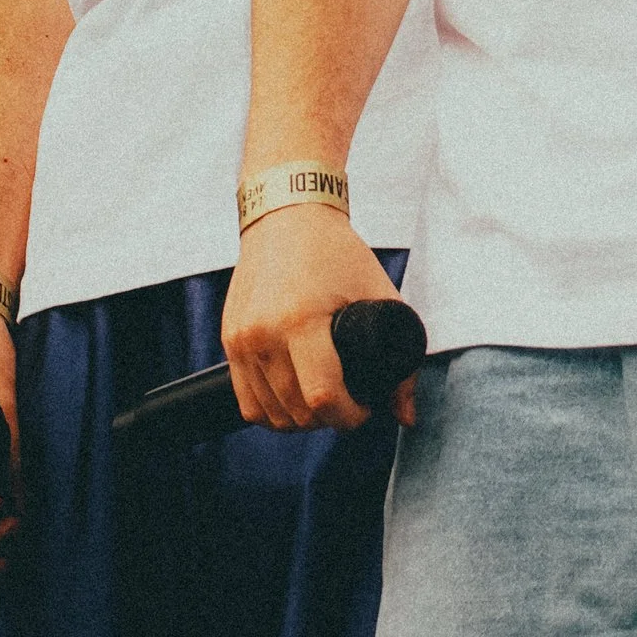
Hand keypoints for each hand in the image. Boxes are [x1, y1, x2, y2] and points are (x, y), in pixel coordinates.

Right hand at [223, 208, 409, 433]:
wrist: (286, 216)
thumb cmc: (337, 253)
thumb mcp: (379, 294)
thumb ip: (402, 358)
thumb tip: (406, 416)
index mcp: (301, 319)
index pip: (322, 398)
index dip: (350, 416)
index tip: (365, 407)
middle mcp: (264, 333)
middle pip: (296, 412)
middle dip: (329, 420)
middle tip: (349, 404)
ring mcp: (241, 338)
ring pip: (269, 414)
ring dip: (300, 420)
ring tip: (323, 403)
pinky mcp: (229, 339)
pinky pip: (247, 401)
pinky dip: (271, 411)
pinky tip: (293, 401)